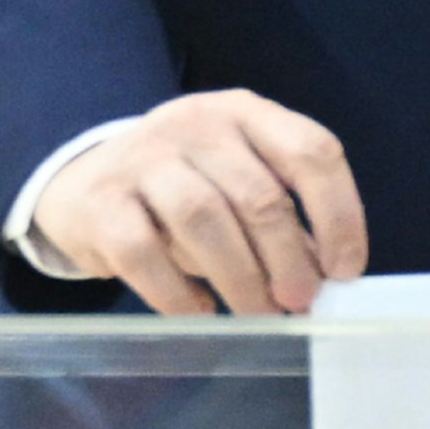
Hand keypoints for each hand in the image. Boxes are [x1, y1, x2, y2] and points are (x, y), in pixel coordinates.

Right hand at [33, 92, 372, 317]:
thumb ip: (282, 219)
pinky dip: (179, 294)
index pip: (310, 151)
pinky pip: (145, 254)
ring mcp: (143, 157)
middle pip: (258, 193)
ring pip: (204, 219)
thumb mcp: (237, 181)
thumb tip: (329, 279)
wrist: (84, 181)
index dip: (339, 213)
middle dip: (288, 259)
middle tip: (299, 302)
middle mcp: (196, 123)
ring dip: (240, 279)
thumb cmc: (183, 188)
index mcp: (244, 113)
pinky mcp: (101, 201)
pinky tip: (200, 312)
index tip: (345, 270)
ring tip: (259, 315)